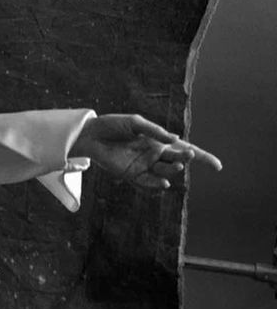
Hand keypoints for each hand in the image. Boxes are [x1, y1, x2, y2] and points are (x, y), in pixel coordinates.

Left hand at [74, 114, 221, 191]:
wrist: (90, 135)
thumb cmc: (112, 125)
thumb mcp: (134, 122)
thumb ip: (154, 130)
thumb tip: (174, 138)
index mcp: (159, 141)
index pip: (185, 149)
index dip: (202, 157)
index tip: (218, 166)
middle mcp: (154, 155)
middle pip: (178, 161)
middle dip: (186, 159)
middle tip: (187, 155)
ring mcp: (144, 166)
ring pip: (165, 172)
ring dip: (173, 170)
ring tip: (177, 164)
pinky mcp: (131, 175)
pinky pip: (147, 183)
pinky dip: (157, 185)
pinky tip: (164, 183)